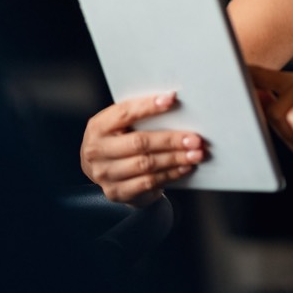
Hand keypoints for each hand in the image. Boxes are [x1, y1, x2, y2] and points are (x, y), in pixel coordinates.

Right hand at [79, 91, 204, 206]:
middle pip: (139, 142)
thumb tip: (173, 103)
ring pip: (146, 164)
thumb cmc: (120, 142)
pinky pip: (148, 182)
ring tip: (195, 154)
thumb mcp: (122, 126)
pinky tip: (184, 167)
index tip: (172, 99)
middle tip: (195, 139)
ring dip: (175, 159)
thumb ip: (140, 117)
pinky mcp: (117, 192)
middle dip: (171, 140)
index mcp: (98, 127)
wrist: (107, 173)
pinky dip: (170, 174)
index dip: (148, 106)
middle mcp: (97, 150)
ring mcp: (105, 174)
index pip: (124, 112)